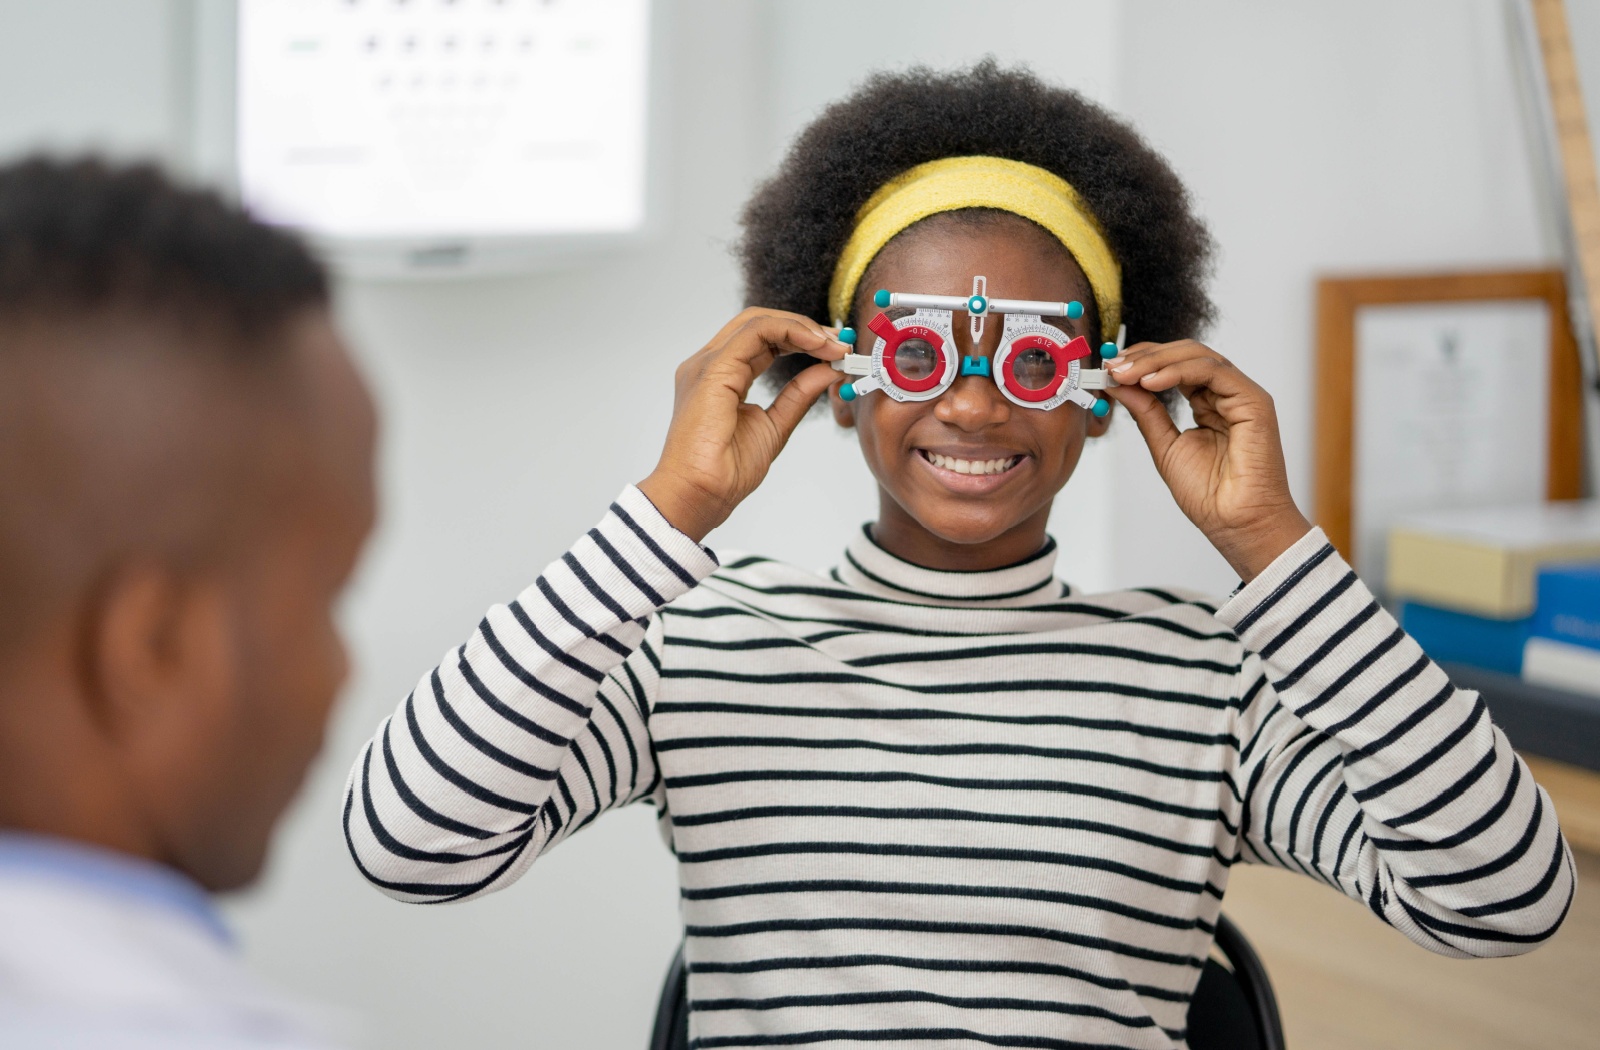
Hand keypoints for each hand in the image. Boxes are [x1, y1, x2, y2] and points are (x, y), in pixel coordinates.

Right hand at [638, 309, 848, 541]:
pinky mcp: (714, 369)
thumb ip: (798, 395)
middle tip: (841, 344)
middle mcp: (710, 364)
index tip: (836, 352)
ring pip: (758, 321)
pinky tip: (817, 345)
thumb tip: (828, 371)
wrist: (702, 494)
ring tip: (835, 346)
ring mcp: (708, 363)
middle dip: (804, 327)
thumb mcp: (775, 425)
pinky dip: (791, 331)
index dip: (800, 338)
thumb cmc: (726, 472)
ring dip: (802, 328)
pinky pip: (755, 333)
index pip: (761, 339)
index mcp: (720, 376)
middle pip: (759, 323)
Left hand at [1105, 340, 1310, 581]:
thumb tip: (1117, 383)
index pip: (1174, 367)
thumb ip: (1145, 411)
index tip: (1110, 368)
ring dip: (1157, 361)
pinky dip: (1179, 371)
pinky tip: (1151, 382)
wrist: (1234, 522)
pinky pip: (1214, 371)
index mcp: (1207, 403)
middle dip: (1145, 357)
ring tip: (1126, 374)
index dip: (1142, 361)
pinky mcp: (1254, 401)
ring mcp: (1241, 395)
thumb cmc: (1207, 494)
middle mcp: (1225, 394)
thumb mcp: (1164, 445)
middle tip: (1113, 367)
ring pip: (1199, 357)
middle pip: (1185, 355)